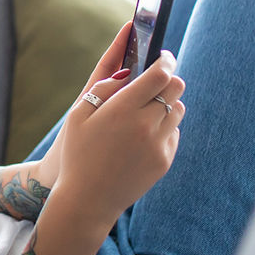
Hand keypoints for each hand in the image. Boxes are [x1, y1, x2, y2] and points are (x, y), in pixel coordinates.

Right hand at [37, 22, 185, 225]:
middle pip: (175, 89)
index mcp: (123, 110)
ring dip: (167, 103)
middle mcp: (146, 125)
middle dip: (168, 79)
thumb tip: (128, 74)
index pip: (159, 75)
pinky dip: (165, 127)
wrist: (88, 199)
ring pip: (178, 110)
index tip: (163, 56)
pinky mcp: (165, 160)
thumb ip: (103, 89)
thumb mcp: (77, 116)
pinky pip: (174, 133)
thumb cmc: (77, 153)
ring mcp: (159, 144)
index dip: (164, 61)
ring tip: (148, 108)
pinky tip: (144, 134)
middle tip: (156, 79)